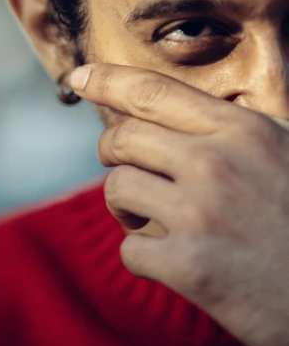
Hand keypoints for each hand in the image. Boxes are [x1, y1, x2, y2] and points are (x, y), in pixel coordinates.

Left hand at [66, 63, 288, 345]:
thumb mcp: (287, 151)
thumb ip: (238, 129)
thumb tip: (182, 111)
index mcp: (241, 130)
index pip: (153, 91)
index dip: (106, 80)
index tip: (78, 77)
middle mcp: (215, 162)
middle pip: (121, 138)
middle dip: (113, 153)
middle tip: (127, 170)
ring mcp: (201, 213)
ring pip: (117, 189)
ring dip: (127, 208)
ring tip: (155, 221)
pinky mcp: (192, 267)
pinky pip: (130, 250)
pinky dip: (144, 257)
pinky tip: (173, 263)